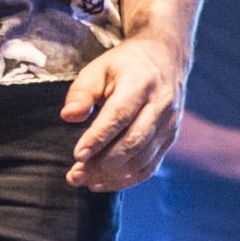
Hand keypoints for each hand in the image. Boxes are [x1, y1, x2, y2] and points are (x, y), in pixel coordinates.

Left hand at [62, 32, 186, 191]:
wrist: (165, 58)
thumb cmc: (124, 65)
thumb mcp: (98, 68)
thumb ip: (81, 92)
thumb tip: (68, 116)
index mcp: (140, 83)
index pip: (119, 115)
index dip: (98, 138)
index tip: (77, 155)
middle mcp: (160, 105)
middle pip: (133, 142)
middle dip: (103, 163)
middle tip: (75, 175)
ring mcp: (169, 124)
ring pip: (142, 158)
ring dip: (112, 175)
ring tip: (84, 180)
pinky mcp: (171, 138)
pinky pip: (151, 165)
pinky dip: (128, 179)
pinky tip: (105, 182)